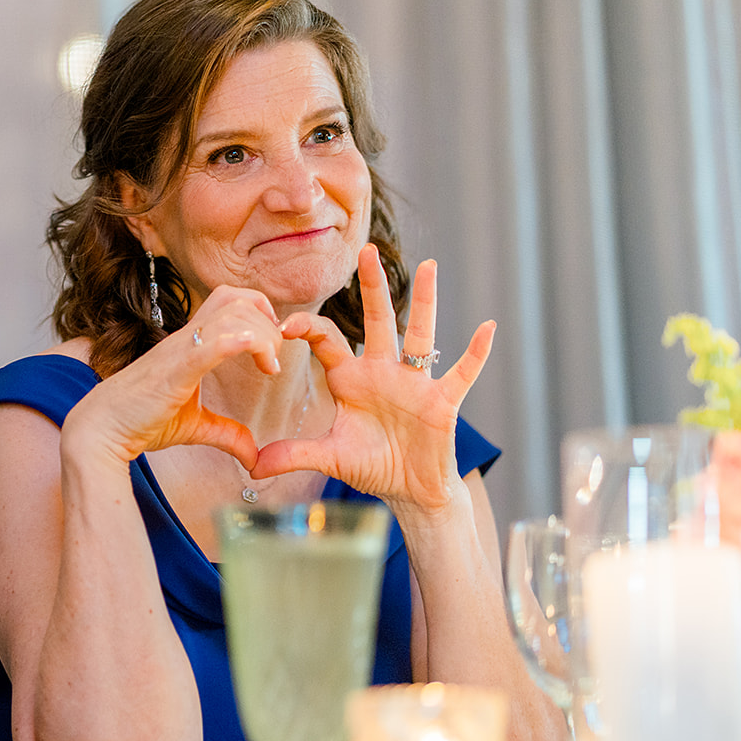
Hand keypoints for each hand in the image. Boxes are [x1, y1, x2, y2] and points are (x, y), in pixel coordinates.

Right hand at [66, 285, 289, 470]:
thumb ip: (226, 434)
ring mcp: (181, 349)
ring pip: (233, 312)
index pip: (231, 300)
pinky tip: (263, 363)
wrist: (101, 430)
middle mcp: (186, 338)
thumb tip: (253, 455)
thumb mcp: (194, 426)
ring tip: (270, 366)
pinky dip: (245, 342)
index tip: (270, 352)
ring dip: (263, 334)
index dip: (260, 313)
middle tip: (273, 361)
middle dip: (268, 322)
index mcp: (190, 343)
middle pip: (238, 298)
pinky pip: (215, 341)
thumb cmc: (139, 421)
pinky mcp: (177, 368)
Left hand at [255, 245, 493, 514]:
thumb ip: (293, 455)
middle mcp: (383, 372)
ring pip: (421, 334)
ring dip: (425, 301)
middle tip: (366, 249)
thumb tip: (251, 466)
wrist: (409, 490)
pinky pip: (463, 372)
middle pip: (377, 321)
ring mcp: (415, 383)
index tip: (285, 326)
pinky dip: (476, 352)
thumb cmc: (372, 466)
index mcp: (351, 379)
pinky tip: (488, 326)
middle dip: (372, 287)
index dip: (307, 329)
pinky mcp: (442, 401)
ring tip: (429, 265)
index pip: (327, 341)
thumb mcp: (329, 458)